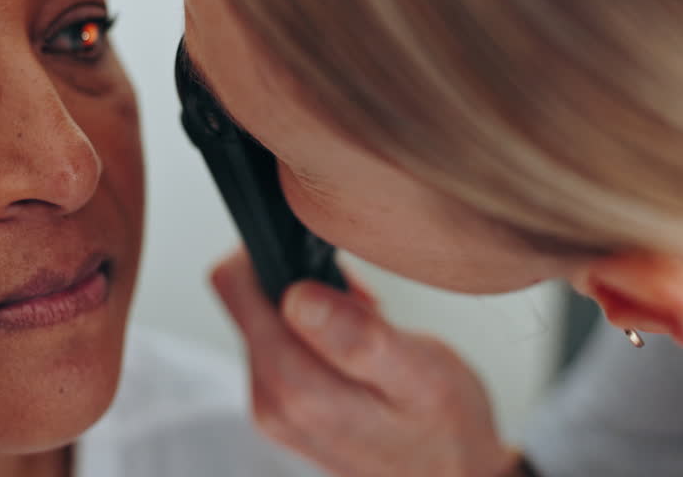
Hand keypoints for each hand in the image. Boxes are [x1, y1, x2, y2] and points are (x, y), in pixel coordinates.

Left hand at [212, 250, 517, 476]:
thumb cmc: (447, 431)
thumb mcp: (419, 375)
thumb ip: (357, 336)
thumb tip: (298, 295)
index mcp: (293, 388)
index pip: (236, 284)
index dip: (272, 252)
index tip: (323, 261)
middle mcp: (269, 401)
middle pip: (246, 298)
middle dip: (298, 281)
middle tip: (361, 301)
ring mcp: (273, 407)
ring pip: (264, 318)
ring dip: (310, 307)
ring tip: (366, 326)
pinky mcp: (284, 408)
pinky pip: (280, 345)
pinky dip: (315, 332)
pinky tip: (356, 348)